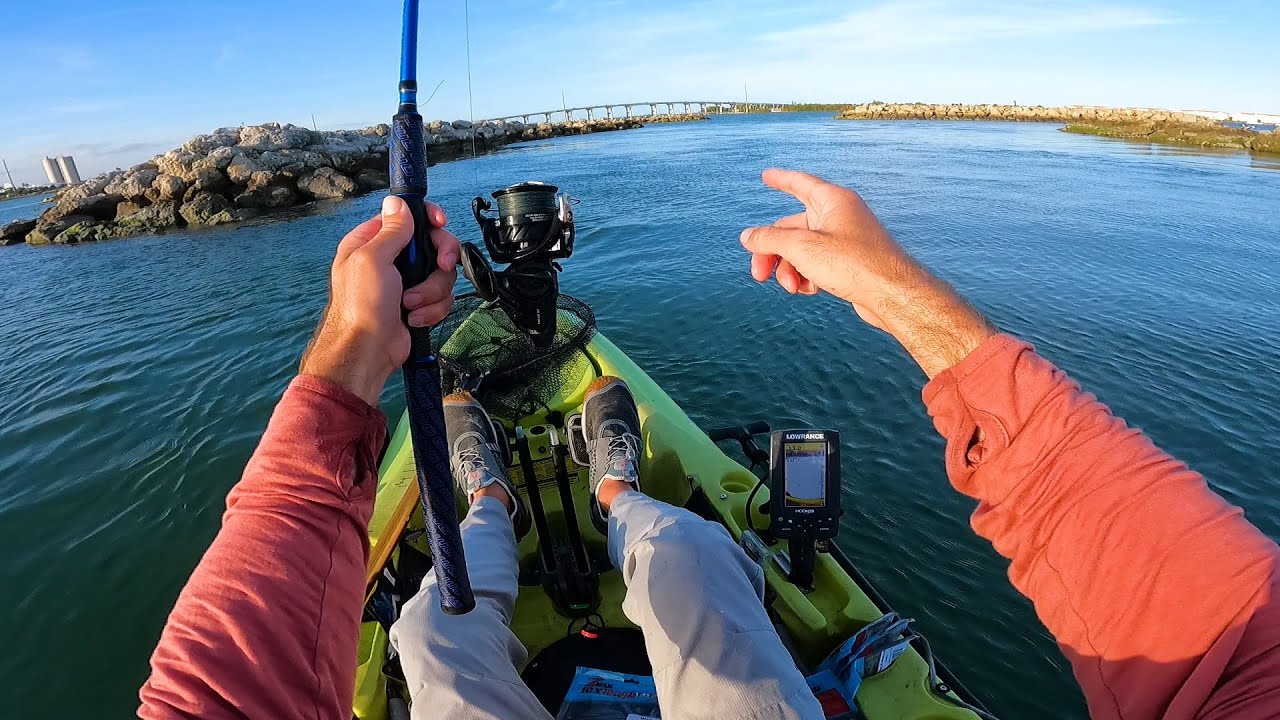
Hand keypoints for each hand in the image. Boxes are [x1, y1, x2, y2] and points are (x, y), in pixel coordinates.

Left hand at [300, 196, 459, 404]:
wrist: (367, 351)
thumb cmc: (361, 305)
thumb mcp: (372, 259)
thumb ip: (391, 230)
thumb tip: (397, 202)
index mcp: (372, 243)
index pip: (407, 218)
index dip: (428, 219)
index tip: (440, 224)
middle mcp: (391, 260)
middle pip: (433, 245)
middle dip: (439, 259)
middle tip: (440, 265)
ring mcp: (407, 283)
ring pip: (441, 274)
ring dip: (431, 291)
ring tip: (410, 305)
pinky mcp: (419, 305)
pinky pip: (441, 298)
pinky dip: (432, 309)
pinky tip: (414, 319)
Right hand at [739, 169, 993, 377]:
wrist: (893, 295)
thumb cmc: (854, 265)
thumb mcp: (802, 248)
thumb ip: (769, 240)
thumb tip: (747, 237)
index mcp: (832, 200)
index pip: (800, 183)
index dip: (780, 179)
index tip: (765, 176)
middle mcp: (840, 215)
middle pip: (793, 226)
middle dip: (773, 251)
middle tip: (758, 275)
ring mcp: (846, 239)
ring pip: (803, 249)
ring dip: (789, 269)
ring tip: (792, 288)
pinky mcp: (850, 263)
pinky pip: (817, 264)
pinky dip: (807, 276)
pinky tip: (809, 290)